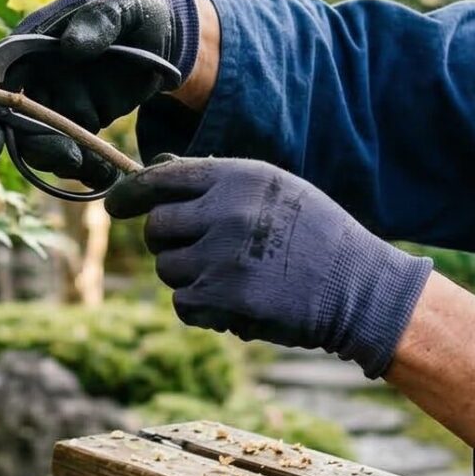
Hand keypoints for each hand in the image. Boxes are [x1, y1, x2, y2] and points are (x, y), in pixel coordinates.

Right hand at [0, 0, 197, 189]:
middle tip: (71, 160)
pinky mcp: (80, 121)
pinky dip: (85, 168)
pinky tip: (107, 172)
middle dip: (35, 147)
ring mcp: (57, 101)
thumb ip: (99, 21)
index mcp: (33, 43)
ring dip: (62, 161)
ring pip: (41, 143)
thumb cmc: (135, 10)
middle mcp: (37, 75)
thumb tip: (69, 47)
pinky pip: (71, 151)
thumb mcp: (122, 7)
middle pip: (13, 121)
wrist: (166, 32)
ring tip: (97, 168)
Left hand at [106, 156, 432, 377]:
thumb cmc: (316, 237)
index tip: (115, 205)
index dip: (131, 194)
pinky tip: (237, 303)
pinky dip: (202, 309)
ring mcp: (223, 255)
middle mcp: (226, 210)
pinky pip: (183, 304)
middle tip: (200, 254)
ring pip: (168, 270)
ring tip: (234, 278)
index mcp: (238, 176)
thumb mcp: (274, 191)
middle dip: (169, 244)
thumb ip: (215, 182)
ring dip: (190, 279)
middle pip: (157, 229)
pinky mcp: (225, 297)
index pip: (161, 178)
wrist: (358, 287)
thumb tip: (154, 166)